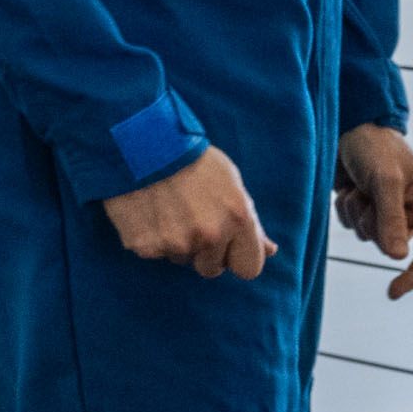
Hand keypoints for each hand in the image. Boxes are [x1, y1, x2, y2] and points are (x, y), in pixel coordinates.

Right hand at [103, 146, 273, 279]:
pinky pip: (155, 252)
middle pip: (212, 269)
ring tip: (169, 209)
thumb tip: (270, 250)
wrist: (142, 142)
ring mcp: (176, 243)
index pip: (250, 268)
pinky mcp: (145, 246)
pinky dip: (152, 237)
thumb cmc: (192, 159)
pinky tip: (149, 211)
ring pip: (182, 259)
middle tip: (191, 220)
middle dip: (204, 253)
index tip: (227, 247)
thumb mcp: (231, 183)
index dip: (237, 257)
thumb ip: (250, 222)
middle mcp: (210, 235)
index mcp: (237, 219)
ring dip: (177, 242)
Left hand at [333, 122, 412, 299]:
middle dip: (374, 226)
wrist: (349, 126)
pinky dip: (346, 210)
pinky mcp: (365, 208)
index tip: (393, 292)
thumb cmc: (376, 147)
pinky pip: (352, 227)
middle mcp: (411, 213)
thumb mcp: (386, 181)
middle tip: (368, 197)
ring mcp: (386, 212)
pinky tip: (349, 188)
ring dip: (357, 215)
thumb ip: (392, 219)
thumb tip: (398, 258)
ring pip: (368, 237)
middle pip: (390, 247)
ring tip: (359, 187)